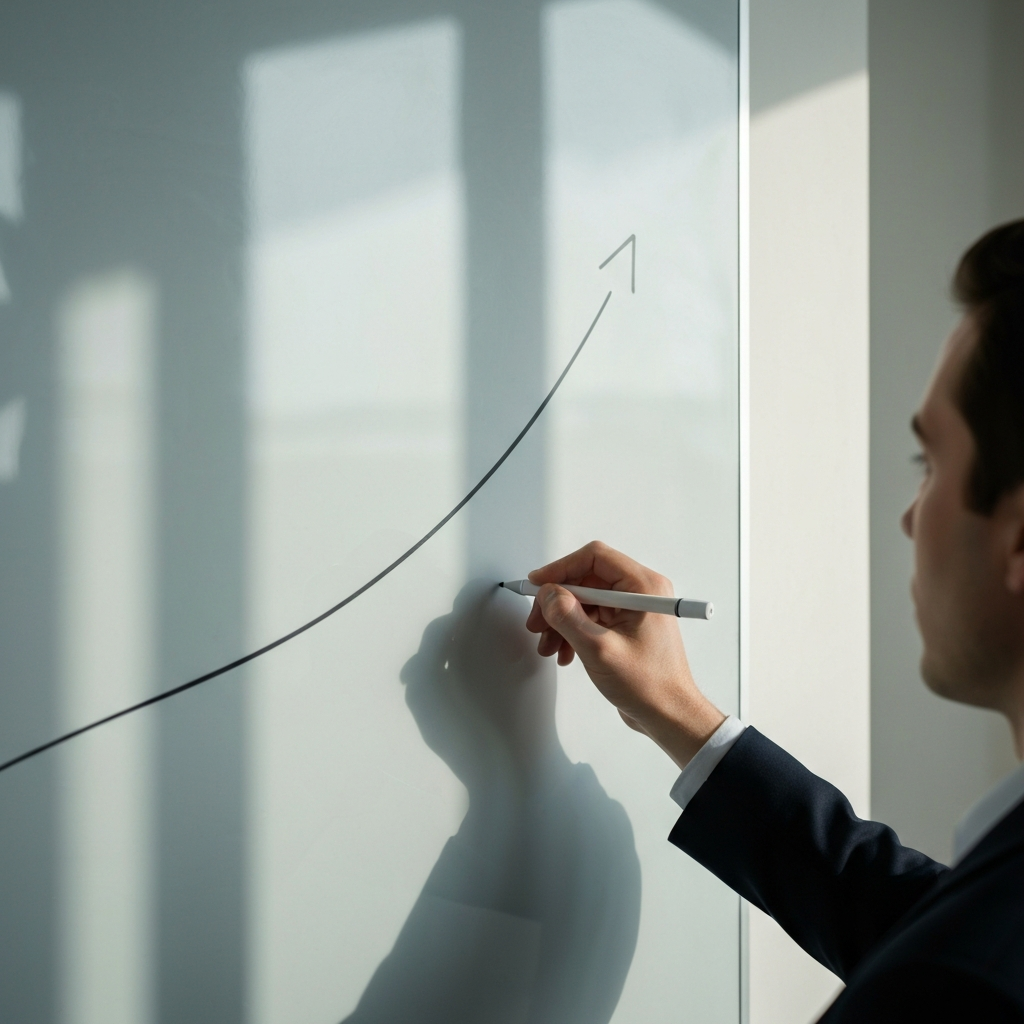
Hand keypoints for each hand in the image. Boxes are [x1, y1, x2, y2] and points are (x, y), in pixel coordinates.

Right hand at [525, 541, 724, 768]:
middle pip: (586, 580)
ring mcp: (632, 610)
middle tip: (537, 622)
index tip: (537, 584)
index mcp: (643, 587)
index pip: (594, 558)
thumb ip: (568, 617)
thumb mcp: (599, 649)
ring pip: (585, 601)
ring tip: (548, 646)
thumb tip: (548, 594)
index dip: (561, 568)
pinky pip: (591, 618)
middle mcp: (640, 593)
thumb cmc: (649, 685)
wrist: (668, 715)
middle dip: (557, 602)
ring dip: (561, 621)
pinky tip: (564, 653)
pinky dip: (573, 632)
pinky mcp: (625, 626)